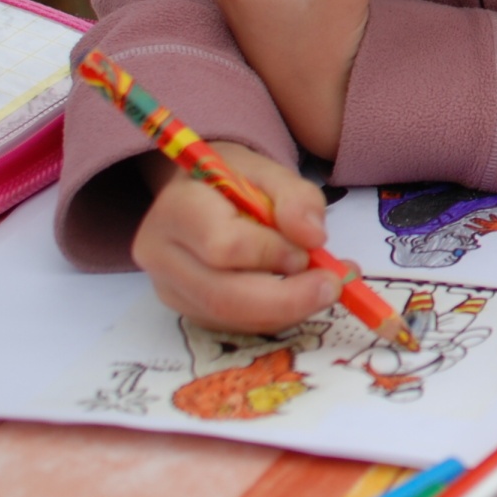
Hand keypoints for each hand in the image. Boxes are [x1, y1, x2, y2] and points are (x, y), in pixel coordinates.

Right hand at [131, 140, 339, 332]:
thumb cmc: (234, 178)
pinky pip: (235, 325)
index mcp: (177, 210)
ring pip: (230, 318)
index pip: (223, 246)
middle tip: (332, 286)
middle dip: (287, 298)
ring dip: (287, 311)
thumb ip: (296, 197)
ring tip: (323, 287)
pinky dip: (275, 316)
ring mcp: (171, 290)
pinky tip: (299, 294)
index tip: (310, 247)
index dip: (272, 253)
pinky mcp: (188, 311)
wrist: (201, 193)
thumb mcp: (268, 171)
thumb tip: (313, 237)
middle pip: (222, 295)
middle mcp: (163, 256)